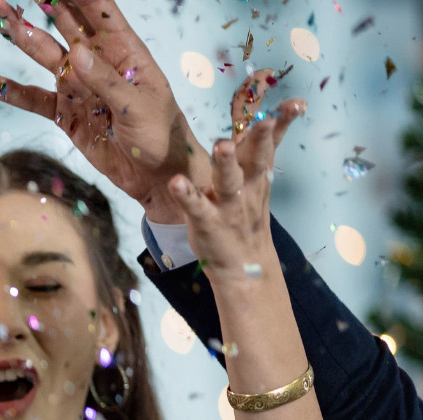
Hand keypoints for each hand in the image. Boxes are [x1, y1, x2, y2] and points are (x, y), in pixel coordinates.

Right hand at [0, 0, 207, 224]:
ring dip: (19, 33)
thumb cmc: (160, 134)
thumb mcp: (138, 106)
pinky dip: (10, 91)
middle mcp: (96, 61)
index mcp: (124, 49)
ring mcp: (77, 86)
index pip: (97, 9)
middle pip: (64, 22)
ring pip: (43, 53)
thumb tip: (76, 52)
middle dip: (41, 1)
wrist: (156, 175)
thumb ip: (106, 80)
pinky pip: (32, 99)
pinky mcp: (63, 113)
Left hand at [167, 84, 304, 281]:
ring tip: (223, 145)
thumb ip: (257, 150)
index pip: (271, 144)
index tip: (296, 103)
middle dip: (261, 139)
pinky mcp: (206, 222)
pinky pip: (196, 207)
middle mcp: (247, 187)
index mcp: (257, 174)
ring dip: (226, 164)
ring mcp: (227, 205)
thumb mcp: (256, 180)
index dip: (283, 123)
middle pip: (256, 159)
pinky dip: (186, 195)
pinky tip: (176, 182)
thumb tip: (266, 118)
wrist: (244, 263)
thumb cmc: (245, 214)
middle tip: (266, 120)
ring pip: (229, 182)